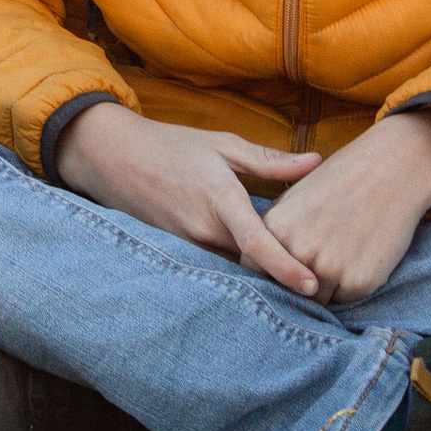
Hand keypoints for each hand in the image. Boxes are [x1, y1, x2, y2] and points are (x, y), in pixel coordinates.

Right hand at [54, 102, 326, 294]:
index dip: (287, 269)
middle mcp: (203, 230)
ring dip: (257, 269)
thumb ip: (269, 161)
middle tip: (312, 267)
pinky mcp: (179, 253)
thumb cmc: (172, 145)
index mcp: (220, 198)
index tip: (313, 285)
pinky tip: (250, 260)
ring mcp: (188, 246)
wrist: (113, 157)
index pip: (257, 245)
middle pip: (252, 264)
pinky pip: (215, 265)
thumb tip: (316, 162)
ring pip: (233, 268)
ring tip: (286, 267)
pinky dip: (234, 264)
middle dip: (279, 269)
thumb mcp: (223, 144)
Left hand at [259, 111, 430, 301]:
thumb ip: (277, 231)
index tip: (279, 268)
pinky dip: (351, 285)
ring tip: (342, 252)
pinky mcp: (358, 281)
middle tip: (318, 260)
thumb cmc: (343, 180)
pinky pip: (346, 299)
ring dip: (327, 286)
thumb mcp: (297, 197)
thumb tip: (264, 263)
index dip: (267, 272)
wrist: (390, 169)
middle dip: (298, 282)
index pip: (255, 269)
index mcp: (275, 227)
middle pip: (286, 290)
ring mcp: (328, 268)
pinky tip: (362, 254)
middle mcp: (296, 251)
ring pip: (317, 300)